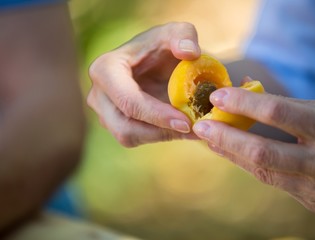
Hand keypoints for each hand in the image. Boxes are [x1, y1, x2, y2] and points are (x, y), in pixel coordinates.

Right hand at [87, 22, 199, 146]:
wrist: (156, 59)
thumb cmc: (164, 45)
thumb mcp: (178, 32)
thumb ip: (185, 36)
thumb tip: (189, 52)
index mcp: (106, 69)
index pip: (128, 100)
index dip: (156, 115)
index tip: (186, 122)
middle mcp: (98, 93)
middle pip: (125, 126)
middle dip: (160, 131)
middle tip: (193, 129)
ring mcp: (103, 111)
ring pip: (129, 137)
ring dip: (162, 136)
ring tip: (192, 129)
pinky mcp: (113, 123)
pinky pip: (135, 138)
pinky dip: (159, 136)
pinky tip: (181, 129)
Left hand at [193, 84, 314, 214]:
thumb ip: (283, 104)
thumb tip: (240, 89)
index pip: (278, 112)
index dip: (244, 103)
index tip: (217, 96)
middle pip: (262, 152)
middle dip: (226, 137)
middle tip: (200, 126)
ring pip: (263, 171)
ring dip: (232, 154)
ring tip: (211, 139)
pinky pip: (274, 182)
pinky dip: (251, 166)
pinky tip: (233, 154)